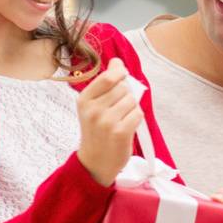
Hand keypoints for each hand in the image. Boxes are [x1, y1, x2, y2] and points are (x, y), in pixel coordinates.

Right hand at [76, 59, 142, 185]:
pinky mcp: (120, 132)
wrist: (96, 161)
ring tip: (121, 120)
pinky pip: (138, 114)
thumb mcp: (94, 106)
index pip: (108, 77)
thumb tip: (116, 61)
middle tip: (118, 109)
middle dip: (126, 95)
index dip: (120, 73)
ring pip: (132, 101)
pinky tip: (127, 127)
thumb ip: (106, 84)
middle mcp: (93, 110)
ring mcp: (106, 122)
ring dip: (132, 108)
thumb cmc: (98, 130)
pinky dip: (136, 119)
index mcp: (84, 100)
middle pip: (123, 88)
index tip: (123, 75)